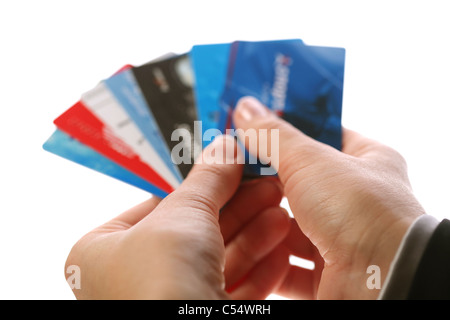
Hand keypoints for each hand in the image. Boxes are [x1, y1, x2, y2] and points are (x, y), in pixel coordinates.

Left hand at [65, 135, 290, 298]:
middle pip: (194, 230)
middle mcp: (130, 277)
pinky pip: (230, 286)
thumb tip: (225, 148)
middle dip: (238, 206)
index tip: (232, 167)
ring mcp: (167, 300)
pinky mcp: (199, 317)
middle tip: (266, 185)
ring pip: (217, 259)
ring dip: (253, 234)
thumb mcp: (185, 213)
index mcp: (103, 250)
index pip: (156, 204)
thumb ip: (207, 179)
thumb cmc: (161, 281)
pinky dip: (258, 268)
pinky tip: (281, 247)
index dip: (199, 183)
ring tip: (281, 211)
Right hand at [233, 97, 424, 298]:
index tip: (256, 124)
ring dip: (266, 219)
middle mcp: (358, 200)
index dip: (289, 127)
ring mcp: (343, 237)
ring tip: (237, 206)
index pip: (324, 134)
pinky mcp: (329, 271)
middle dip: (269, 177)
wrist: (381, 279)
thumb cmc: (360, 210)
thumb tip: (245, 109)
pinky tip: (250, 244)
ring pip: (294, 224)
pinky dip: (270, 254)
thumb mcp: (310, 160)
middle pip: (303, 182)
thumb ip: (273, 135)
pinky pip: (292, 261)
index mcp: (368, 161)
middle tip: (235, 165)